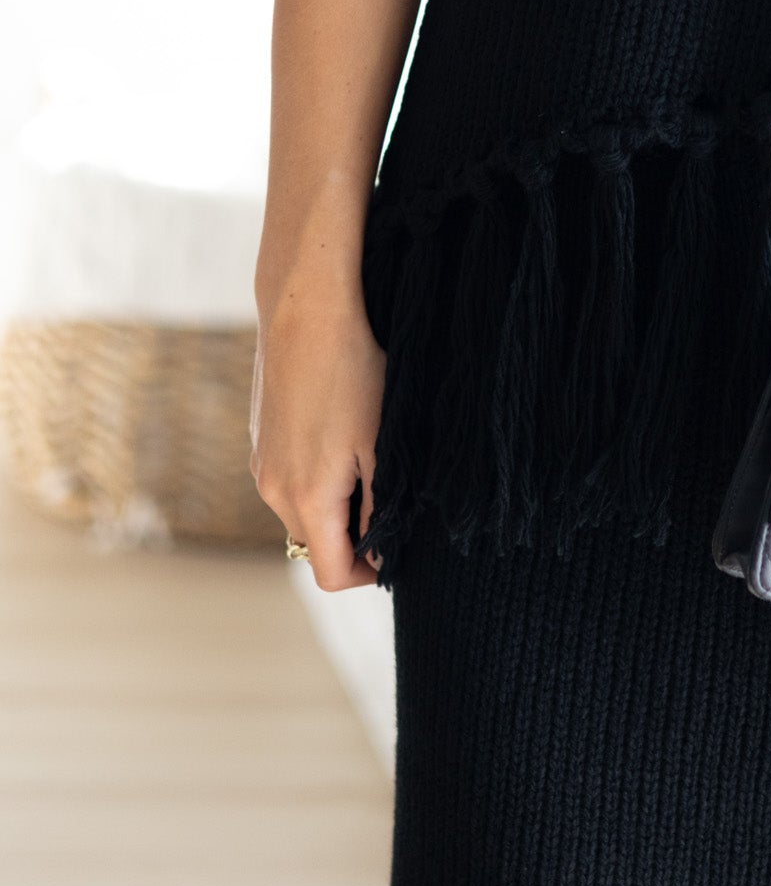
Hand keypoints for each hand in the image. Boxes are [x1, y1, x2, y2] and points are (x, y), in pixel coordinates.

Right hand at [249, 277, 385, 589]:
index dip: (368, 575)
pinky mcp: (259, 441)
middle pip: (315, 546)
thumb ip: (380, 508)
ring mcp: (260, 464)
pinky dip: (316, 479)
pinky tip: (341, 436)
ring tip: (369, 461)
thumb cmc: (353, 373)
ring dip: (334, 506)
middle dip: (352, 539)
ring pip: (301, 512)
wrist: (306, 310)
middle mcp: (272, 490)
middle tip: (391, 501)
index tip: (396, 552)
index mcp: (306, 499)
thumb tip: (381, 553)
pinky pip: (288, 481)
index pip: (330, 575)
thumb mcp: (381, 446)